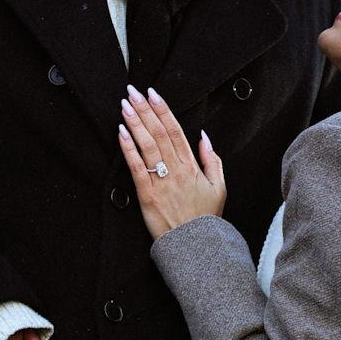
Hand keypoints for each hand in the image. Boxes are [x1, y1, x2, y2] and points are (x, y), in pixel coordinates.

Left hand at [118, 85, 225, 239]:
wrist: (196, 247)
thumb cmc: (205, 218)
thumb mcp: (219, 187)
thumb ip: (212, 160)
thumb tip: (204, 136)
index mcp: (192, 166)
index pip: (176, 130)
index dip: (163, 110)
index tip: (153, 94)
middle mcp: (177, 169)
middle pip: (159, 132)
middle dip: (145, 110)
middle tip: (133, 92)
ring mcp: (162, 181)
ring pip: (148, 145)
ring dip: (135, 123)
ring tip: (125, 105)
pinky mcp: (148, 195)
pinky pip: (137, 167)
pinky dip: (129, 148)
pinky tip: (121, 133)